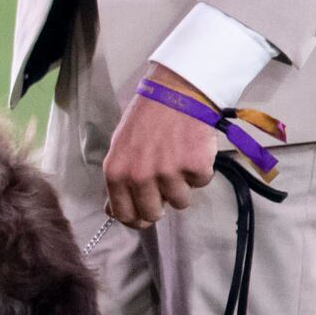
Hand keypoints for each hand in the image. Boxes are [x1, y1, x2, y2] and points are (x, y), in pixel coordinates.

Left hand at [104, 68, 222, 231]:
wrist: (175, 95)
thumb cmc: (145, 120)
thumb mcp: (120, 149)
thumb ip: (119, 180)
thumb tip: (114, 211)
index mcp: (117, 173)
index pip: (124, 214)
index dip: (136, 219)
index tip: (144, 217)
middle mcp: (140, 177)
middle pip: (153, 214)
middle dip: (161, 205)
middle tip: (166, 187)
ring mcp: (168, 173)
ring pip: (181, 202)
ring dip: (183, 186)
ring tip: (178, 160)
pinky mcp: (195, 168)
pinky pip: (201, 184)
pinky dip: (200, 171)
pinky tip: (192, 151)